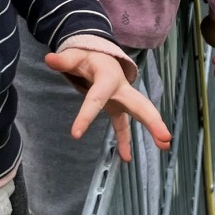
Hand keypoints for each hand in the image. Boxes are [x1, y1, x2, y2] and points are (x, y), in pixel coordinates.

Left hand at [45, 49, 172, 161]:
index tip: (75, 135)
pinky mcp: (119, 108)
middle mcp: (121, 90)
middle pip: (140, 105)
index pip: (96, 99)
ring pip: (141, 114)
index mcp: (108, 78)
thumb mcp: (75, 56)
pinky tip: (125, 159)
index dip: (86, 116)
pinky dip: (125, 142)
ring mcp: (123, 100)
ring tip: (164, 146)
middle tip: (165, 137)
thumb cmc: (88, 56)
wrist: (99, 55)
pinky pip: (124, 126)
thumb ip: (64, 60)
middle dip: (152, 121)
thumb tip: (49, 59)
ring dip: (153, 130)